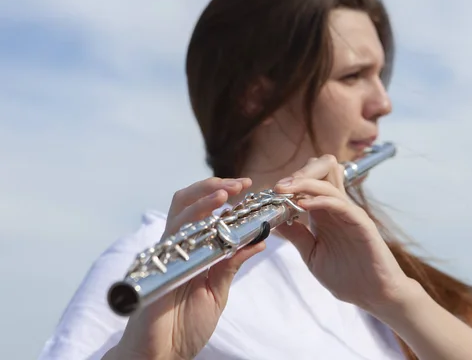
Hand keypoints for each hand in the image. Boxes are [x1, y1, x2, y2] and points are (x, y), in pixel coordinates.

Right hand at [110, 177, 264, 359]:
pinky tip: (212, 220)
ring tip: (227, 192)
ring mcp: (165, 254)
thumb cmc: (184, 326)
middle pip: (187, 202)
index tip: (246, 187)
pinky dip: (193, 225)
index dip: (222, 194)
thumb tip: (258, 240)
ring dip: (203, 198)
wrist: (161, 355)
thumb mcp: (217, 292)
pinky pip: (174, 239)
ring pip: (179, 213)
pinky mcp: (158, 267)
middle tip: (240, 184)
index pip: (203, 211)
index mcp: (192, 249)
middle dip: (213, 187)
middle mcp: (177, 246)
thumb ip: (231, 264)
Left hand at [273, 155, 410, 312]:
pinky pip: (340, 203)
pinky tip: (304, 204)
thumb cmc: (347, 277)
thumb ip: (296, 236)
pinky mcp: (361, 223)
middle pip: (322, 170)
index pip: (311, 181)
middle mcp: (337, 208)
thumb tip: (273, 221)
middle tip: (279, 186)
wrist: (374, 295)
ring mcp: (349, 213)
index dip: (290, 181)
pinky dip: (320, 200)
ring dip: (304, 182)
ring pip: (329, 182)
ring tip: (284, 190)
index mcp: (324, 213)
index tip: (270, 192)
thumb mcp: (312, 254)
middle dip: (298, 173)